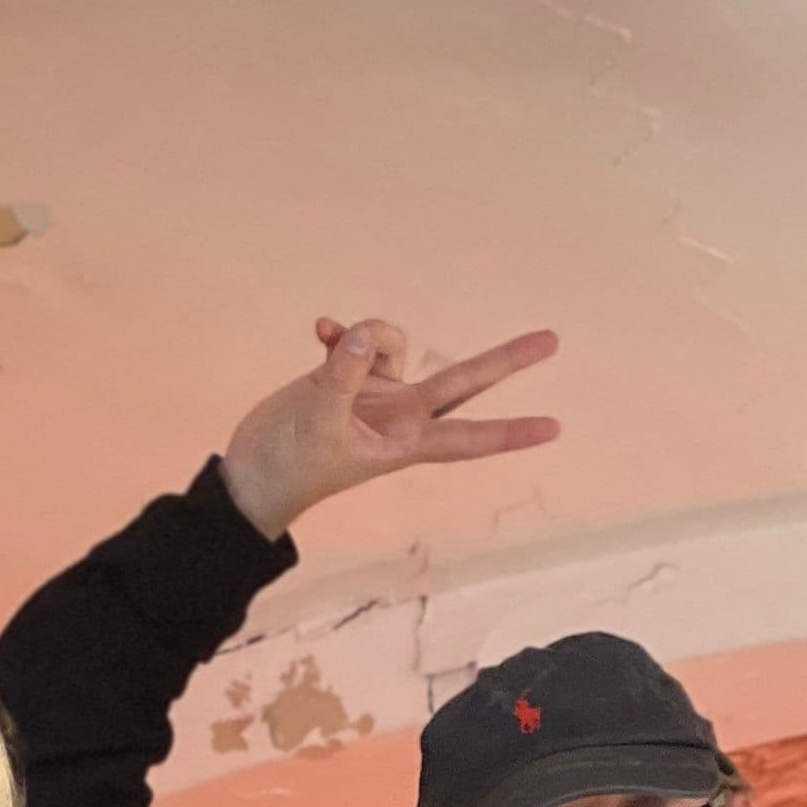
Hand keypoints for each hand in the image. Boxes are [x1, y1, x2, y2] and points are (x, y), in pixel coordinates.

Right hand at [219, 315, 560, 541]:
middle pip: (464, 381)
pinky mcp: (347, 377)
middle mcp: (401, 415)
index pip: (470, 436)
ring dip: (370, 333)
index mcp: (406, 442)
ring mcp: (376, 394)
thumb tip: (366, 332)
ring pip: (397, 343)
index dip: (511, 432)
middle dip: (505, 361)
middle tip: (553, 339)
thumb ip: (345, 373)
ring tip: (333, 344)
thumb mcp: (319, 419)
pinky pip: (357, 340)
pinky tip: (320, 331)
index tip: (555, 428)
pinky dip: (342, 333)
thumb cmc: (290, 467)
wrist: (251, 475)